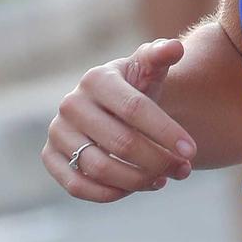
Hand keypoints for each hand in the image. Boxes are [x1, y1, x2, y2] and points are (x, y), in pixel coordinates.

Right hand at [43, 38, 196, 202]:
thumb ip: (161, 56)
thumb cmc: (136, 87)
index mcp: (97, 79)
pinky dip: (109, 193)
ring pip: (100, 167)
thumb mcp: (149, 69)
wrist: (110, 105)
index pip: (135, 109)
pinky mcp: (49, 156)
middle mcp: (71, 104)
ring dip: (138, 180)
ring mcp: (57, 131)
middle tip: (183, 169)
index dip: (166, 132)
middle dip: (158, 160)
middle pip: (121, 142)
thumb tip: (175, 48)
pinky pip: (77, 185)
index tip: (192, 150)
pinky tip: (136, 189)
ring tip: (164, 179)